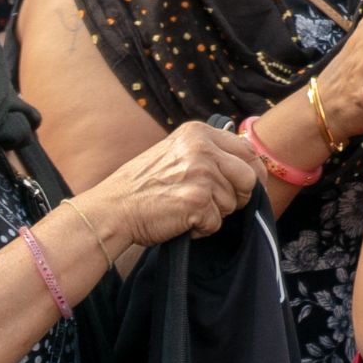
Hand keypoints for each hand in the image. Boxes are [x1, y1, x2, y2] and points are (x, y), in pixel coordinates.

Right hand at [84, 121, 260, 247]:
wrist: (110, 210)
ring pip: (232, 203)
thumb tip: (248, 161)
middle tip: (212, 204)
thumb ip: (208, 152)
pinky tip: (179, 221)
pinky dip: (200, 229)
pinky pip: (216, 223)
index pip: (247, 149)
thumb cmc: (142, 186)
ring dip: (213, 214)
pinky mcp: (197, 201)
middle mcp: (202, 148)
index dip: (251, 172)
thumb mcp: (176, 153)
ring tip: (184, 210)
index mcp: (198, 133)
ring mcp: (201, 173)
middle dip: (237, 196)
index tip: (245, 186)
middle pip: (249, 177)